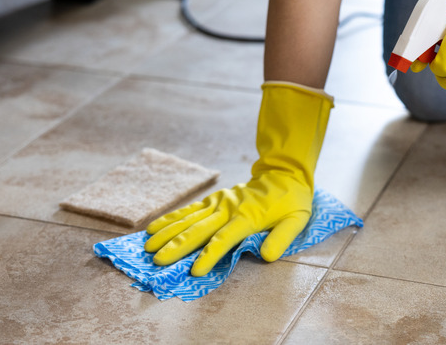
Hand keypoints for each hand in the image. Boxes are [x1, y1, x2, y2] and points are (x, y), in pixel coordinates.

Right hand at [144, 82, 333, 275]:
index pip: (224, 239)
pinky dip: (170, 218)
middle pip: (199, 230)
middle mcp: (228, 208)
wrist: (284, 173)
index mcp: (248, 217)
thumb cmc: (291, 201)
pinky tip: (154, 228)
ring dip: (167, 233)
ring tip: (148, 246)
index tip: (194, 271)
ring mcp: (218, 202)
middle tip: (157, 261)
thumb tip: (267, 256)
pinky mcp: (214, 199)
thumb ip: (281, 238)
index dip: (209, 256)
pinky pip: (189, 209)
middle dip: (177, 247)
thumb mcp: (297, 220)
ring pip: (188, 219)